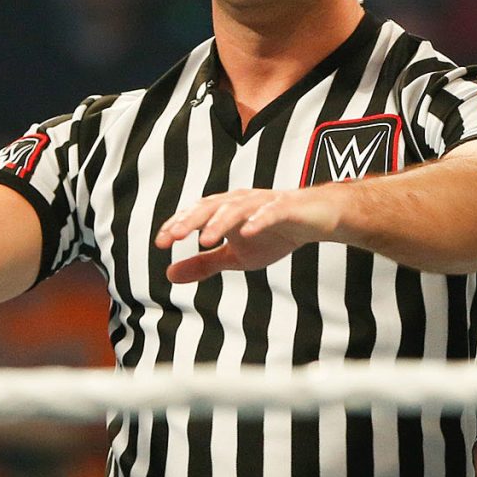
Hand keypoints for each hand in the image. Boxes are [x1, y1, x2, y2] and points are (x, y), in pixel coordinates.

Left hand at [154, 186, 339, 282]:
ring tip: (205, 240)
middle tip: (174, 236)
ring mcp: (264, 202)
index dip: (178, 226)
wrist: (315, 220)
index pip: (196, 215)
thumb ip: (204, 263)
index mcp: (226, 210)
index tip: (161, 243)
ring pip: (238, 208)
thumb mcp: (236, 256)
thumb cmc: (274, 234)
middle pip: (212, 207)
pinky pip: (272, 211)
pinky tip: (248, 231)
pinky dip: (259, 219)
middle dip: (192, 220)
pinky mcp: (287, 207)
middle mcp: (241, 201)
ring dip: (220, 222)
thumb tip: (168, 275)